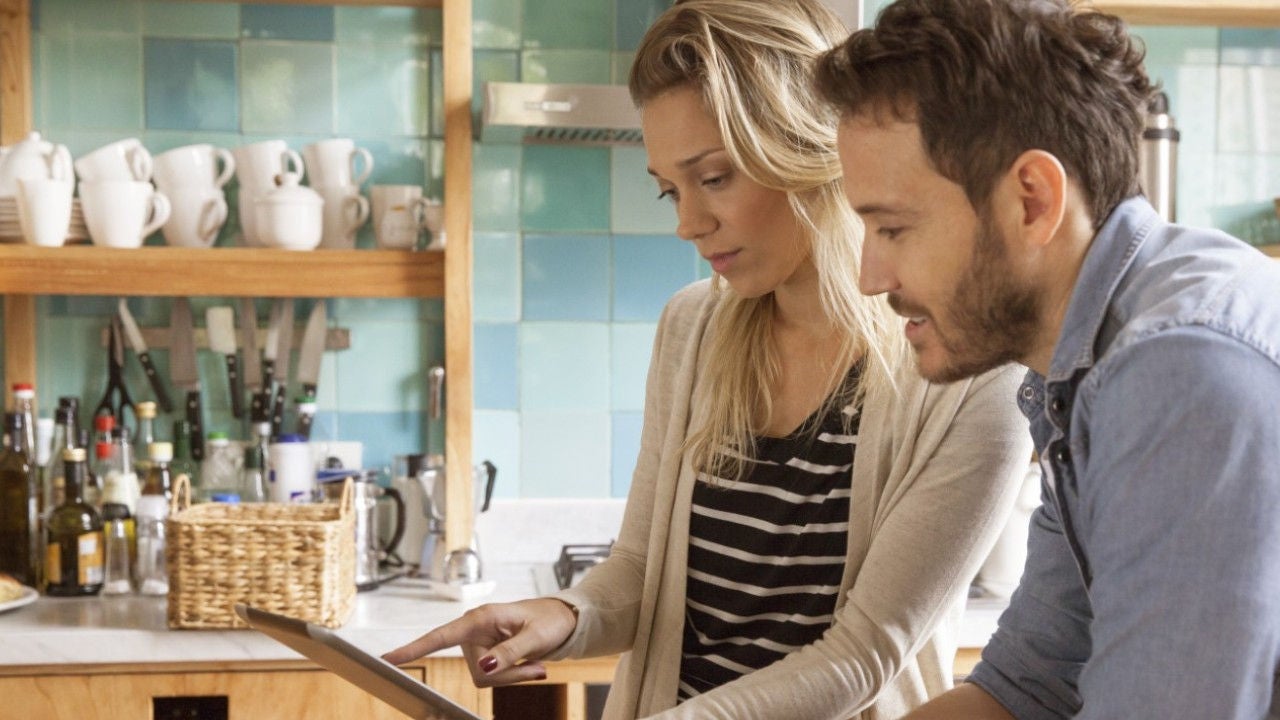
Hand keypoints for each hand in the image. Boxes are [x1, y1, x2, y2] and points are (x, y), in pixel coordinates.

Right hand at [381, 597, 578, 686]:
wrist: (561, 620)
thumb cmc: (550, 621)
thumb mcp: (536, 637)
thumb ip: (510, 653)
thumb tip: (484, 667)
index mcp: (480, 618)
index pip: (440, 636)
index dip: (413, 649)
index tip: (386, 659)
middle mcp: (473, 631)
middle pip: (478, 672)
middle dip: (508, 675)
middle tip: (537, 666)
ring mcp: (478, 644)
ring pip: (485, 679)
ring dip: (513, 676)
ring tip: (536, 662)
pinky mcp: (485, 654)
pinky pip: (493, 678)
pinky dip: (514, 676)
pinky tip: (532, 665)